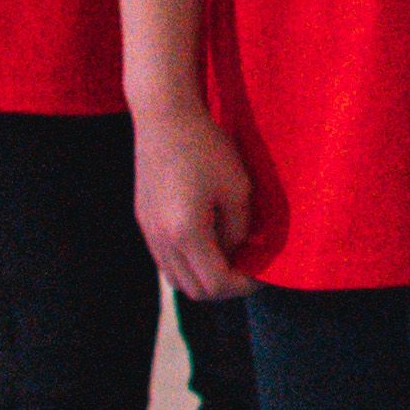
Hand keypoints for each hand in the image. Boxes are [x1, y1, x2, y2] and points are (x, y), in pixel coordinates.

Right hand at [130, 101, 263, 303]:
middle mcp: (161, 241)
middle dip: (225, 288)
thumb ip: (240, 229)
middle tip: (251, 271)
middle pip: (194, 290)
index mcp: (186, 234)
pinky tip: (211, 241)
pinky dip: (190, 262)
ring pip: (177, 278)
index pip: (216, 284)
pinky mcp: (144, 221)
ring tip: (233, 257)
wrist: (165, 119)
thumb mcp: (238, 189)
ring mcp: (148, 233)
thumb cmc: (207, 149)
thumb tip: (239, 251)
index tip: (265, 274)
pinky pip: (167, 260)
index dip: (244, 286)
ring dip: (205, 277)